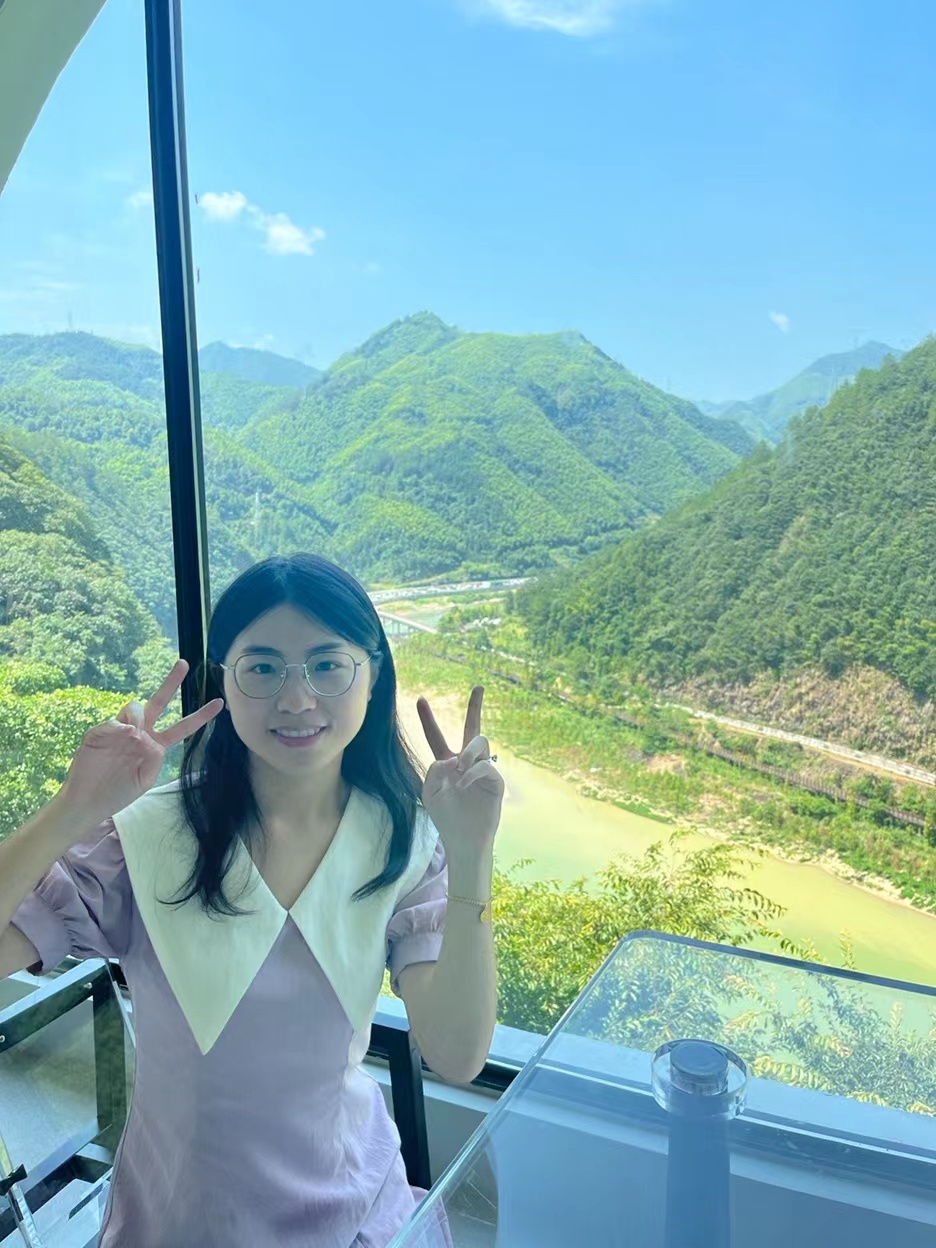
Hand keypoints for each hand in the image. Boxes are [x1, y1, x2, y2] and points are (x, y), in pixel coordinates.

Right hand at [60, 660, 223, 824]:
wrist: (89, 801)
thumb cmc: (118, 793)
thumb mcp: (146, 779)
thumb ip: (153, 757)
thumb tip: (143, 734)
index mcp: (155, 745)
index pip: (182, 728)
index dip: (201, 716)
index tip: (220, 703)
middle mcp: (140, 733)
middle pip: (159, 702)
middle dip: (172, 682)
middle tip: (184, 663)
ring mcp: (120, 730)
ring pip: (136, 707)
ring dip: (138, 718)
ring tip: (133, 735)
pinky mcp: (100, 732)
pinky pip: (114, 721)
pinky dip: (119, 726)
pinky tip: (122, 734)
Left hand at [417, 687, 503, 859]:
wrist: (463, 839)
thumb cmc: (446, 817)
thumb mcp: (431, 792)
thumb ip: (435, 770)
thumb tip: (453, 758)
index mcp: (446, 763)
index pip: (436, 736)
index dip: (428, 719)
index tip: (420, 699)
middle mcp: (466, 761)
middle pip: (472, 728)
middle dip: (476, 707)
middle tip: (478, 687)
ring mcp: (483, 769)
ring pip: (479, 742)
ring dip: (467, 752)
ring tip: (460, 767)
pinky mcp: (495, 780)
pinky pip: (485, 765)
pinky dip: (472, 772)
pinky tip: (464, 784)